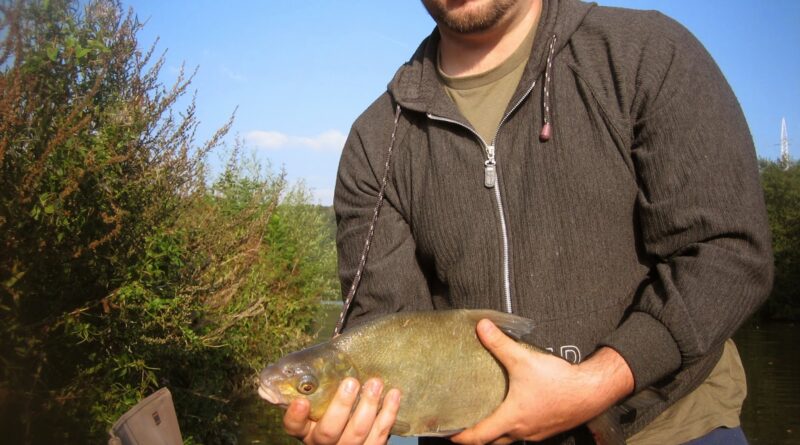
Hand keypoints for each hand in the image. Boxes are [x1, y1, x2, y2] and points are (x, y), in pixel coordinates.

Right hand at [283, 377, 401, 444]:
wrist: (356, 420)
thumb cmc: (335, 397)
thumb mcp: (324, 389)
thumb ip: (324, 375)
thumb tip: (338, 341)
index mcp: (306, 427)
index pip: (294, 426)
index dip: (296, 416)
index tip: (301, 401)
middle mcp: (322, 441)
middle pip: (329, 431)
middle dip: (341, 406)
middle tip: (351, 382)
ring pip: (356, 434)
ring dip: (368, 407)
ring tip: (375, 383)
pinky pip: (379, 437)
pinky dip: (388, 415)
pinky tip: (393, 395)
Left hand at [450, 319, 633, 443]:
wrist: (592, 391)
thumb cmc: (558, 381)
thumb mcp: (523, 360)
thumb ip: (499, 344)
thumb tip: (480, 327)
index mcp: (511, 419)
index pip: (478, 437)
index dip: (460, 436)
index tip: (447, 433)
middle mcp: (521, 431)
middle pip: (491, 443)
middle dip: (475, 437)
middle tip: (461, 428)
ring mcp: (535, 433)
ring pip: (508, 439)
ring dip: (494, 433)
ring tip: (483, 418)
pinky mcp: (547, 428)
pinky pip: (523, 433)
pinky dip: (512, 427)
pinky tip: (512, 412)